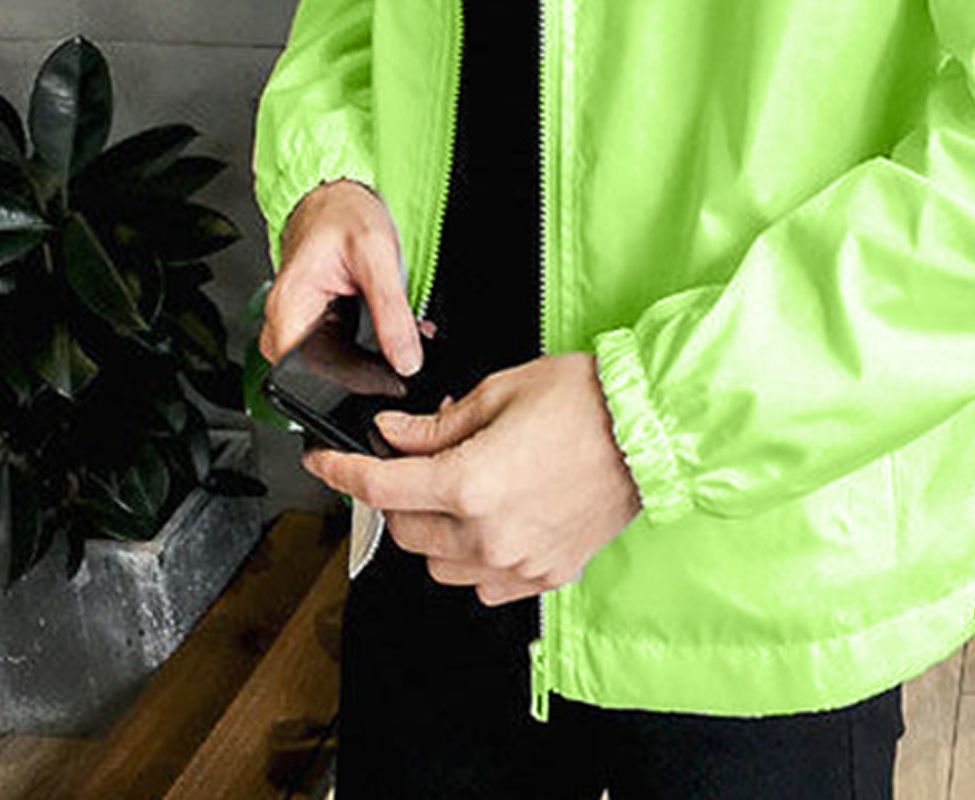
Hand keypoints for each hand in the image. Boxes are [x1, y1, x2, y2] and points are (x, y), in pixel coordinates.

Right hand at [260, 179, 431, 377]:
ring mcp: (296, 325)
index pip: (314, 373)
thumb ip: (391, 312)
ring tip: (396, 324)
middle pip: (324, 373)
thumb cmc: (343, 214)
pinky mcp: (312, 324)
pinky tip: (388, 326)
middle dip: (371, 365)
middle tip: (403, 340)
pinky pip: (338, 349)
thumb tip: (406, 360)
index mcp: (289, 308)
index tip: (395, 371)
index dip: (359, 379)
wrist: (334, 197)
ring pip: (334, 364)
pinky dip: (367, 343)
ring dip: (371, 354)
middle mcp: (284, 323)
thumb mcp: (377, 256)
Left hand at [302, 352, 643, 606]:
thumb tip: (395, 435)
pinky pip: (483, 583)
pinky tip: (491, 521)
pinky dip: (473, 556)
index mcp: (470, 482)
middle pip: (406, 529)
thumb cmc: (584, 401)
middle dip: (396, 494)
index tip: (324, 463)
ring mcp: (517, 562)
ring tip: (459, 490)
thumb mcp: (499, 391)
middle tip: (410, 461)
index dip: (342, 471)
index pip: (382, 486)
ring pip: (439, 564)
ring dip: (433, 530)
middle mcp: (488, 533)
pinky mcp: (545, 575)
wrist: (650, 427)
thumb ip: (436, 425)